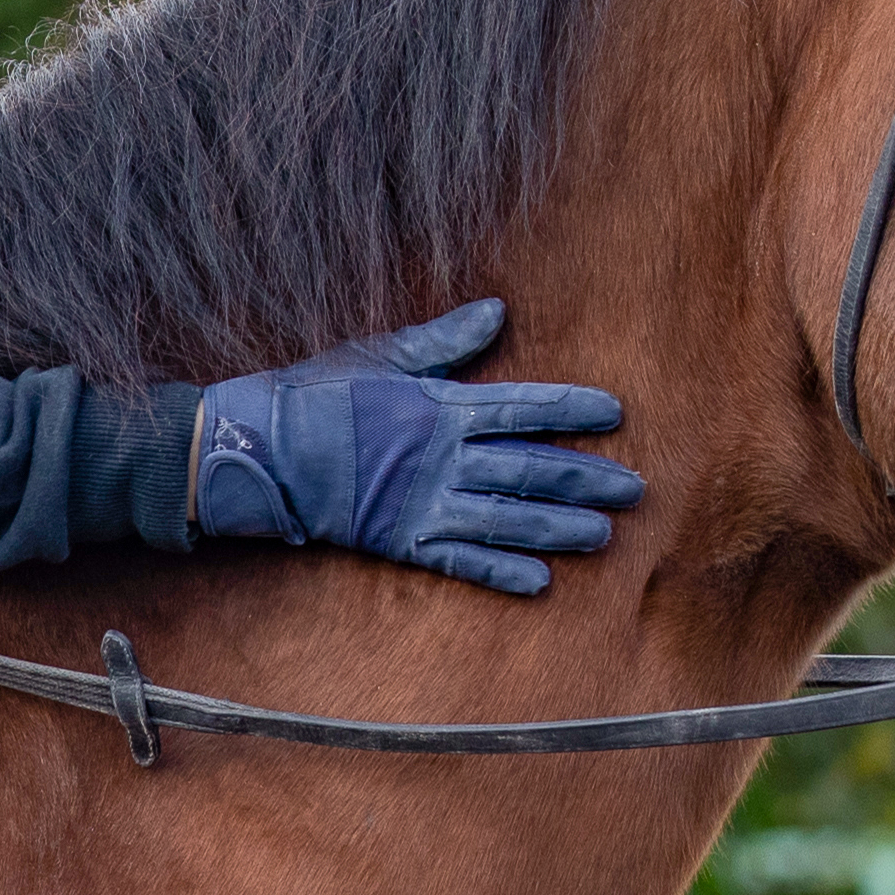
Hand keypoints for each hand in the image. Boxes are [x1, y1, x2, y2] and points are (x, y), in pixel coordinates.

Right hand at [189, 299, 643, 595]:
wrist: (259, 449)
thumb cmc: (317, 394)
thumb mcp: (381, 355)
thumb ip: (444, 341)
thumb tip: (497, 312)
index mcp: (443, 407)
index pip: (524, 406)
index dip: (572, 409)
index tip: (615, 413)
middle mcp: (445, 458)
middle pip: (532, 468)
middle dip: (587, 477)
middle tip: (635, 489)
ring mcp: (425, 503)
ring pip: (509, 519)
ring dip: (559, 528)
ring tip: (604, 537)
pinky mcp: (402, 541)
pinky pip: (462, 562)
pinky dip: (500, 573)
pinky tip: (539, 583)